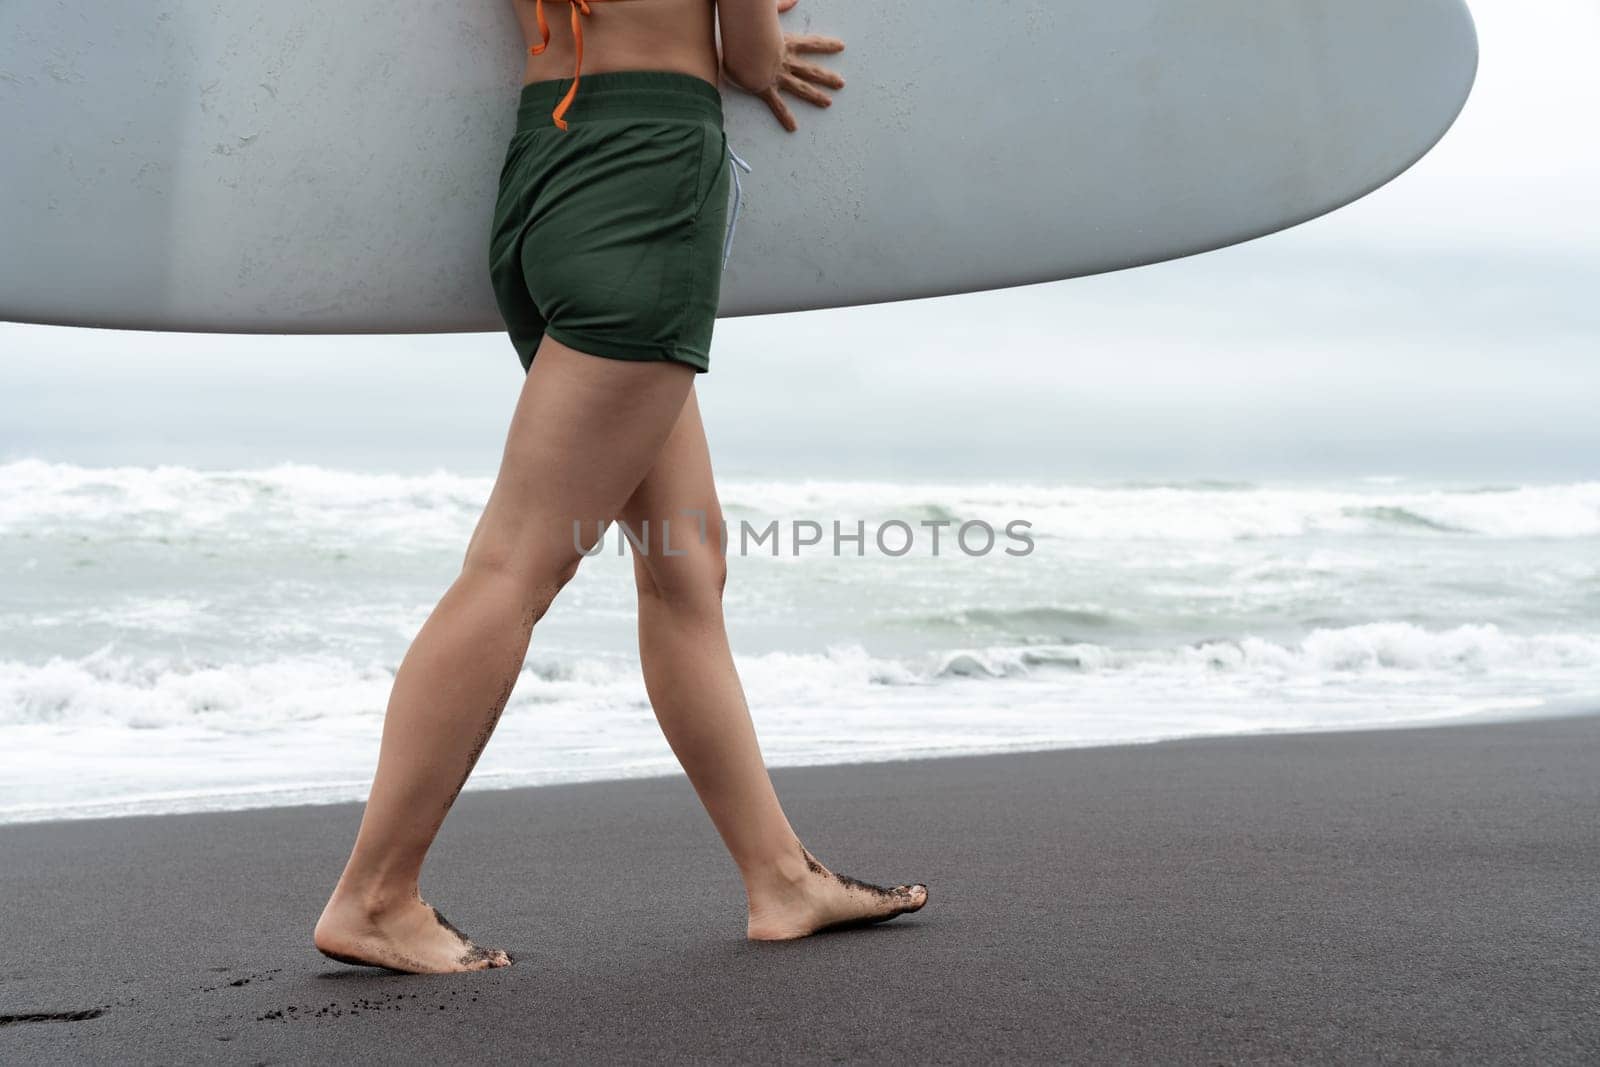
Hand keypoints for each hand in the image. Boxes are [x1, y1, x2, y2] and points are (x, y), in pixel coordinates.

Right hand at [758, 1, 844, 131]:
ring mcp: (777, 76)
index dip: (826, 45)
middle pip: (811, 70)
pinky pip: (777, 105)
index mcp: (785, 43)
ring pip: (801, 88)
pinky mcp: (765, 89)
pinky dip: (784, 117)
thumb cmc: (748, 29)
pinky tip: (793, 127)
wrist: (739, 48)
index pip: (811, 43)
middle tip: (841, 83)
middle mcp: (785, 62)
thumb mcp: (766, 14)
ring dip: (815, 96)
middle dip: (827, 77)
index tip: (841, 46)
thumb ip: (780, 5)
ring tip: (828, 102)